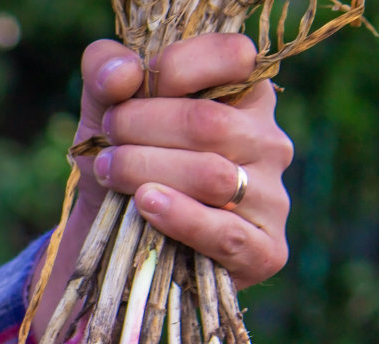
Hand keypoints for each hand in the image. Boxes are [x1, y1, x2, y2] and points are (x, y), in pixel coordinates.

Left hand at [75, 34, 292, 288]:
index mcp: (247, 95)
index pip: (234, 57)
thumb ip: (106, 70)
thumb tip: (122, 73)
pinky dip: (181, 218)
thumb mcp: (105, 106)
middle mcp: (270, 142)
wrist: (114, 237)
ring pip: (214, 177)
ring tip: (108, 172)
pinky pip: (227, 234)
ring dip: (146, 171)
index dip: (173, 69)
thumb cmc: (123, 158)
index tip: (123, 93)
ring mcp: (273, 197)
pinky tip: (146, 205)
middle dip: (140, 127)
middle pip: (210, 124)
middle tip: (105, 140)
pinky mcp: (265, 251)